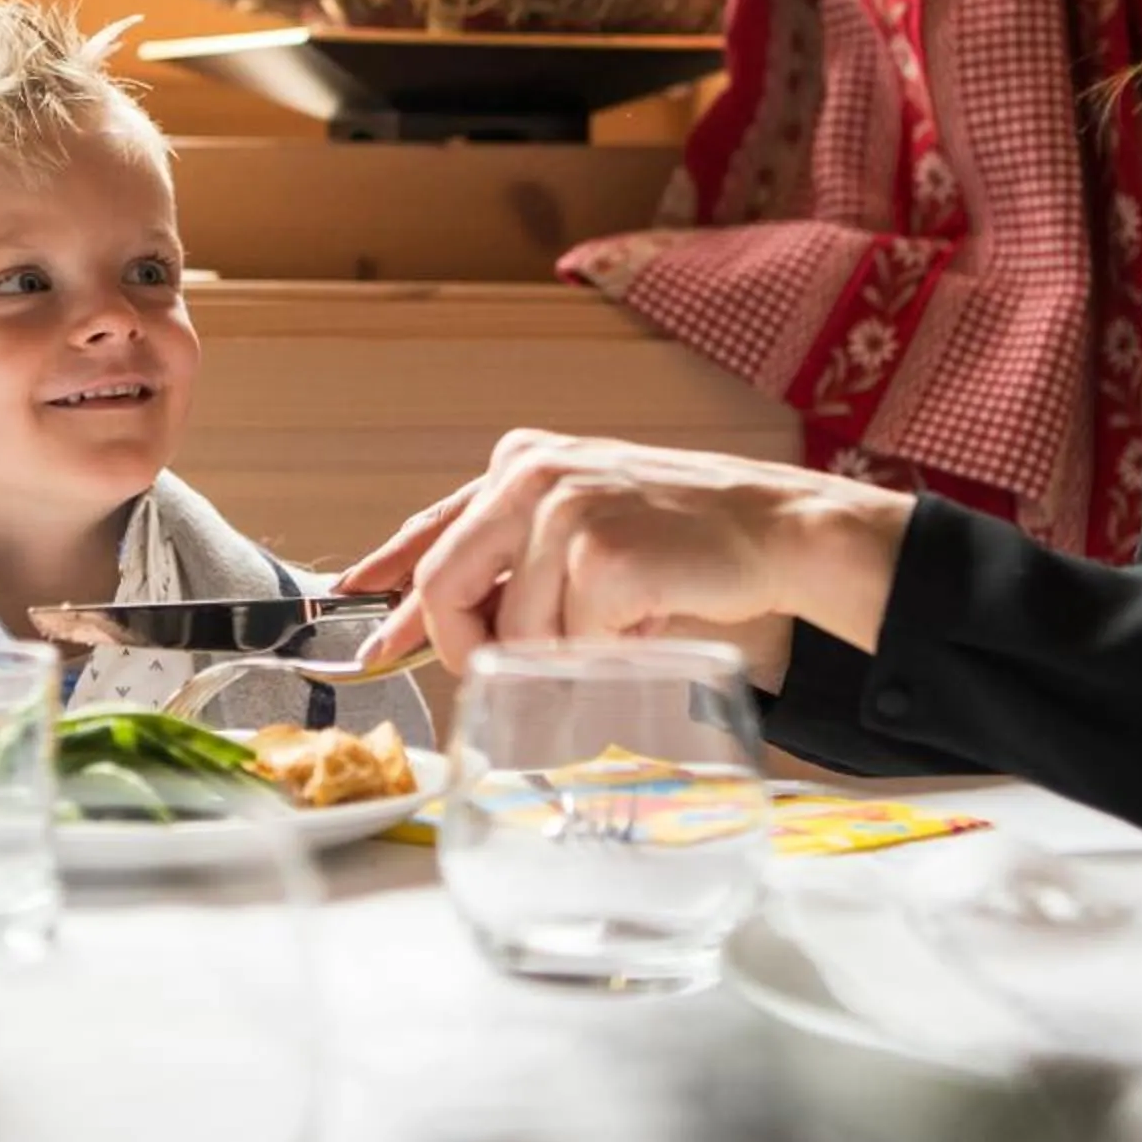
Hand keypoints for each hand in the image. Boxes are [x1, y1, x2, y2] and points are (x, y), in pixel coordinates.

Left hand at [335, 430, 913, 682]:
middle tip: (501, 679)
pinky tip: (645, 626)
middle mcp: (530, 474)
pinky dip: (605, 658)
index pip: (429, 529)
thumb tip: (439, 626)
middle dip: (465, 651)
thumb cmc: (684, 535)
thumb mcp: (585, 521)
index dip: (385, 583)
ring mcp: (564, 512)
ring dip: (561, 658)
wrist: (775, 527)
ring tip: (616, 630)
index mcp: (520, 462)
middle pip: (444, 589)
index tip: (366, 631)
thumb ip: (517, 558)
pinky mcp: (602, 557)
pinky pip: (569, 648)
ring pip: (513, 636)